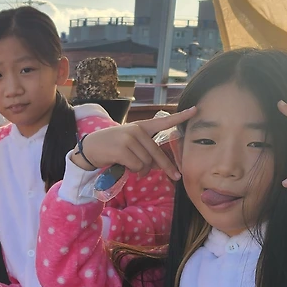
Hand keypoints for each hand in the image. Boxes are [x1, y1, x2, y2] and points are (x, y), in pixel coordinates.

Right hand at [71, 107, 195, 179]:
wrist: (90, 148)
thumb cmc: (113, 148)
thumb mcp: (131, 145)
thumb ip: (147, 151)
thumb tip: (162, 166)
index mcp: (142, 127)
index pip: (164, 121)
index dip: (180, 116)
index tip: (195, 110)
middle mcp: (137, 130)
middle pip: (157, 153)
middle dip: (166, 167)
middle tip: (175, 176)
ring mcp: (129, 139)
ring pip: (147, 163)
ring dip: (141, 170)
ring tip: (130, 165)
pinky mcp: (122, 149)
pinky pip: (137, 166)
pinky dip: (133, 170)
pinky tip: (124, 165)